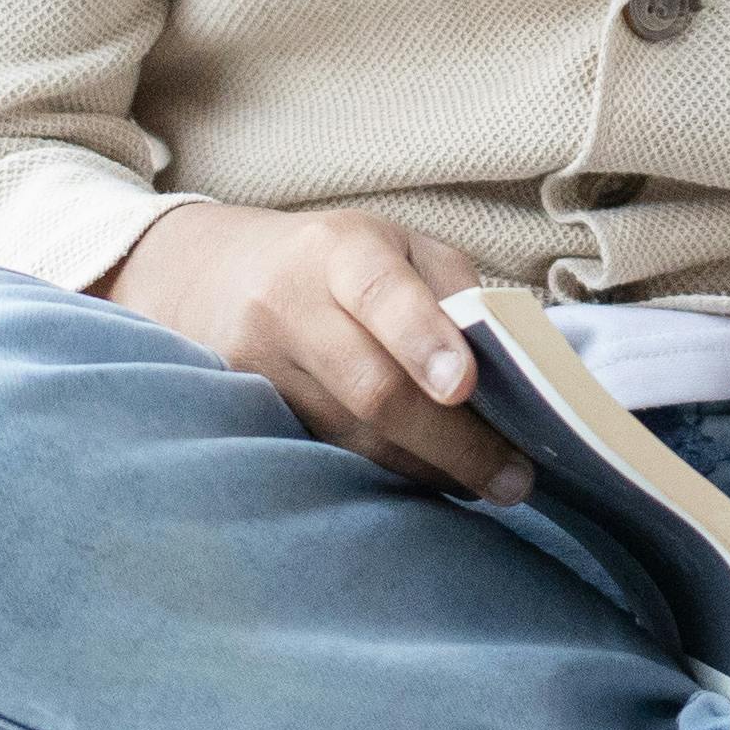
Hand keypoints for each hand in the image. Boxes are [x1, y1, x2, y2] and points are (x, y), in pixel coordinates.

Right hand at [103, 203, 532, 505]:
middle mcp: (290, 306)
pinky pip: (329, 455)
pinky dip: (388, 470)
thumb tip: (512, 365)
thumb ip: (456, 292)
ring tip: (489, 483)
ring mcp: (260, 367)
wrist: (216, 277)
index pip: (381, 295)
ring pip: (354, 436)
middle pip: (372, 388)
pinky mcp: (248, 415)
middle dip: (452, 443)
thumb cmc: (340, 262)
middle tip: (514, 480)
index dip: (423, 340)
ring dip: (428, 467)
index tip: (464, 388)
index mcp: (341, 251)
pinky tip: (431, 476)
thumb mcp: (401, 246)